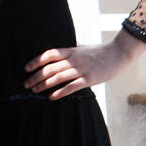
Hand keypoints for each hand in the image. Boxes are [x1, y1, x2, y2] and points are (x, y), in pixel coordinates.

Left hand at [23, 31, 145, 99]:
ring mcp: (81, 69)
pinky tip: (51, 97)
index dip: (36, 61)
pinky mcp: (90, 79)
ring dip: (44, 84)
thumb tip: (57, 54)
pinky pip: (72, 86)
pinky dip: (60, 92)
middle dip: (36, 76)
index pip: (48, 54)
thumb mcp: (82, 48)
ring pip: (58, 77)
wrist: (119, 53)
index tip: (26, 68)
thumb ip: (70, 51)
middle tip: (26, 84)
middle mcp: (73, 59)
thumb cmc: (100, 51)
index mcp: (71, 51)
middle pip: (50, 67)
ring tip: (35, 90)